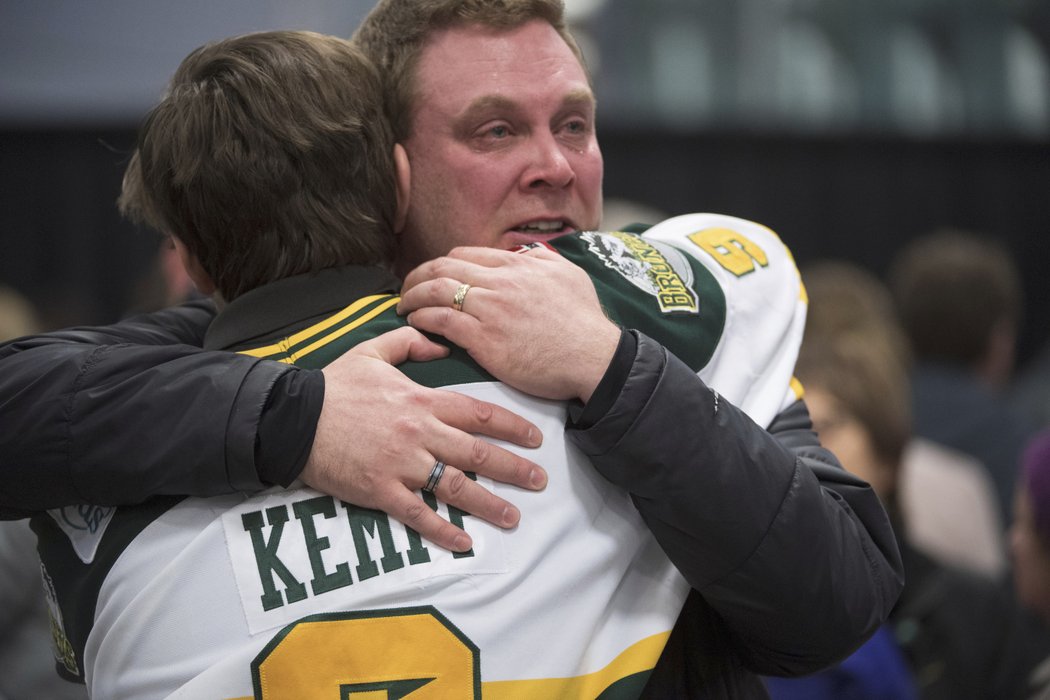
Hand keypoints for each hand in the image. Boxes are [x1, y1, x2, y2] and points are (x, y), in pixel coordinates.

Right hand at [301, 327, 545, 552]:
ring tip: (513, 517)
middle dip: (513, 467)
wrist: (293, 419)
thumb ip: (410, 344)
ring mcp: (401, 465)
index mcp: (421, 402)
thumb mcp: (372, 352)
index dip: (510, 426)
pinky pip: (418, 514)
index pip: (477, 413)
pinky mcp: (381, 491)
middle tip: (540, 480)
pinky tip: (464, 543)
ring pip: (454, 487)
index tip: (534, 438)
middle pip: (476, 453)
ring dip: (488, 503)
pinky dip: (442, 531)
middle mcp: (419, 434)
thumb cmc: (334, 386)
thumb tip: (441, 344)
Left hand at [398, 246, 620, 402]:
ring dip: (412, 296)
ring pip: (436, 291)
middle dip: (417, 276)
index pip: (465, 254)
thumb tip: (528, 253)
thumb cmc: (585, 323)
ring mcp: (490, 310)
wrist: (594, 358)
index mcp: (518, 266)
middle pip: (443, 267)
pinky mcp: (484, 340)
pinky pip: (440, 321)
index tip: (433, 275)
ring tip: (403, 305)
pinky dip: (421, 318)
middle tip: (407, 288)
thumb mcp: (570, 276)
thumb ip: (544, 260)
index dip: (442, 264)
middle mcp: (500, 282)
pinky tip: (415, 322)